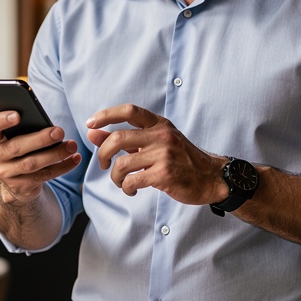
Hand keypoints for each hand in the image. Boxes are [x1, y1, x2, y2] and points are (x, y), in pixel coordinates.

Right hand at [0, 110, 79, 203]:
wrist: (16, 182)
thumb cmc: (22, 148)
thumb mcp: (18, 136)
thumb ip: (26, 127)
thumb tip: (46, 121)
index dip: (0, 120)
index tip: (17, 115)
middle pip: (16, 147)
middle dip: (40, 139)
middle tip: (59, 132)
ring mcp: (6, 174)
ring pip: (32, 164)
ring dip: (55, 154)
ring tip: (72, 146)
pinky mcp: (20, 187)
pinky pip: (44, 176)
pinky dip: (62, 167)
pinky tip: (75, 159)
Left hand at [86, 104, 223, 204]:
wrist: (210, 178)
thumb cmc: (179, 160)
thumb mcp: (154, 143)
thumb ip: (125, 138)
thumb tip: (92, 133)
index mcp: (159, 124)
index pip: (129, 111)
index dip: (106, 115)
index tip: (90, 124)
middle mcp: (162, 135)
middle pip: (118, 138)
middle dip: (103, 154)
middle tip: (104, 164)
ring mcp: (164, 155)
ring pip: (122, 164)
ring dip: (115, 177)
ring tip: (121, 182)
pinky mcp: (165, 174)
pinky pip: (132, 181)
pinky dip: (126, 188)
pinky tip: (131, 190)